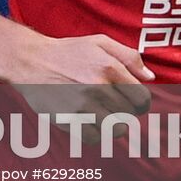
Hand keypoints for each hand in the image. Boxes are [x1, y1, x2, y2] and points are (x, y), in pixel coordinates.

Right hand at [4, 33, 153, 140]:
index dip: (139, 102)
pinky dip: (95, 133)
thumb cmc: (67, 51)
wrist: (31, 61)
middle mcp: (98, 87)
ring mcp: (84, 105)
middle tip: (109, 103)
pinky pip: (96, 138)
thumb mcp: (99, 42)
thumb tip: (150, 77)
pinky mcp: (69, 120)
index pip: (142, 99)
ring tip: (100, 113)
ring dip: (112, 124)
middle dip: (123, 111)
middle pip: (130, 115)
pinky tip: (88, 121)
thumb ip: (129, 56)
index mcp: (109, 68)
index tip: (130, 101)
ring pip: (116, 129)